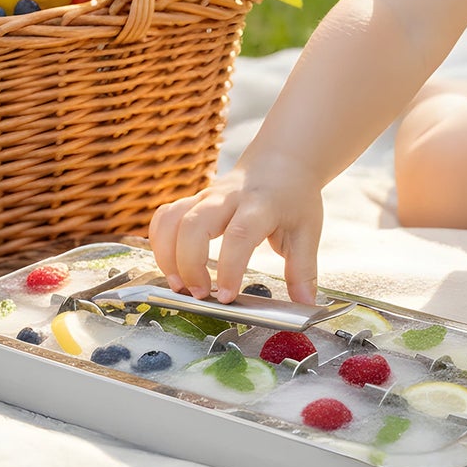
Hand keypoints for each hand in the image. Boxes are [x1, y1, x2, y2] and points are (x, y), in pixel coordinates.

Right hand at [148, 154, 324, 304]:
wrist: (280, 161)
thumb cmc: (293, 197)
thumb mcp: (307, 232)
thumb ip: (303, 270)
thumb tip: (306, 306)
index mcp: (260, 206)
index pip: (239, 235)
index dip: (229, 268)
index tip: (226, 296)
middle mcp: (227, 198)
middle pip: (193, 224)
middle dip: (188, 263)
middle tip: (198, 294)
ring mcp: (205, 197)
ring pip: (171, 219)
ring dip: (167, 255)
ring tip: (178, 284)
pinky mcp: (192, 201)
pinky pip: (164, 216)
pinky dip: (159, 241)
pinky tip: (170, 264)